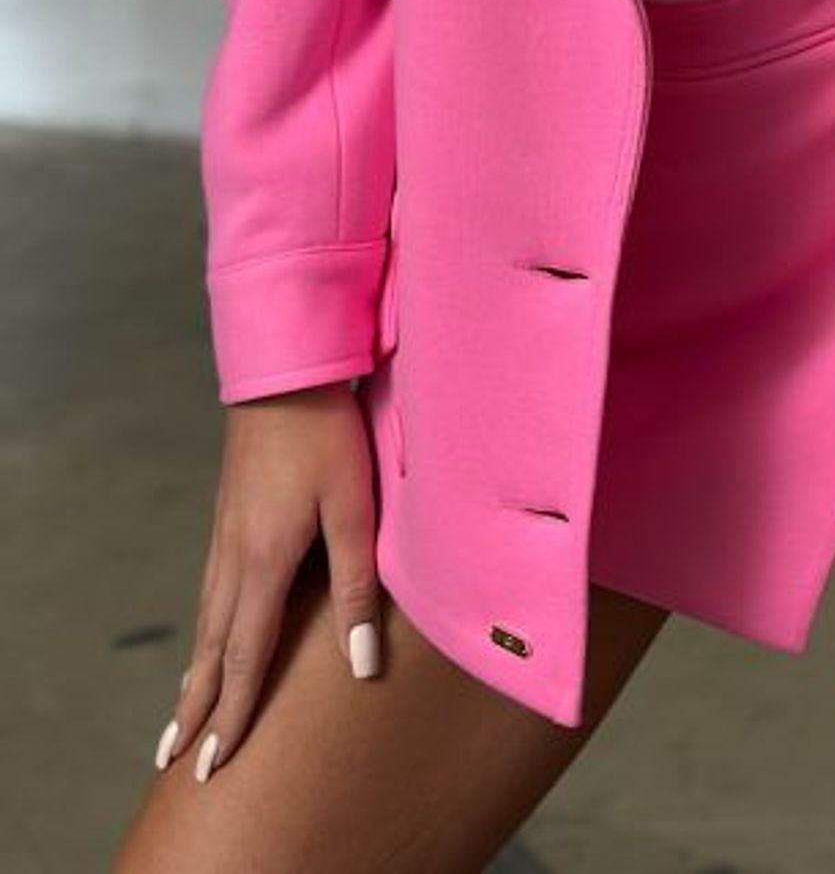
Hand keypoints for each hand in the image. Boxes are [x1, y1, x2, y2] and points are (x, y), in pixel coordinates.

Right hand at [153, 384, 383, 782]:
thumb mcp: (353, 507)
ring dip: (195, 672)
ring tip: (184, 712)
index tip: (213, 762)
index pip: (244, 659)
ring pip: (206, 621)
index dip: (232, 715)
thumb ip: (356, 586)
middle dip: (196, 708)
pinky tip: (208, 636)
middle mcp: (233, 558)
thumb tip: (360, 665)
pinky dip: (204, 631)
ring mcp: (224, 536)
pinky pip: (210, 592)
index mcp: (263, 563)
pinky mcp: (228, 517)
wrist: (281, 372)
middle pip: (212, 649)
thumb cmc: (325, 435)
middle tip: (173, 759)